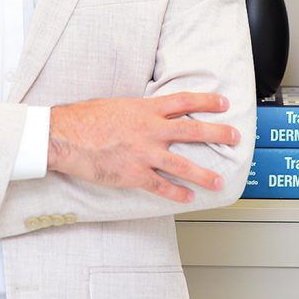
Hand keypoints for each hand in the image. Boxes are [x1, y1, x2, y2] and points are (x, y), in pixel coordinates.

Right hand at [48, 92, 239, 202]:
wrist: (64, 136)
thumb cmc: (83, 119)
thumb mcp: (114, 105)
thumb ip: (135, 112)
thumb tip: (145, 115)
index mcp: (145, 109)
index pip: (184, 101)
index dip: (206, 101)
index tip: (223, 103)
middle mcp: (150, 130)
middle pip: (193, 130)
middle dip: (217, 133)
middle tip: (235, 137)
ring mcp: (144, 153)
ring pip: (183, 164)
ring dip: (204, 174)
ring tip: (219, 181)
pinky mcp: (134, 174)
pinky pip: (161, 186)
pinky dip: (176, 193)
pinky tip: (187, 198)